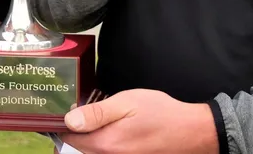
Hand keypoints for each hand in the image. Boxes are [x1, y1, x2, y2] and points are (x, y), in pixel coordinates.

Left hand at [61, 89, 218, 153]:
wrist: (191, 133)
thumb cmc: (161, 113)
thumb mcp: (128, 102)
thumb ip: (97, 113)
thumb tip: (69, 121)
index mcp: (106, 143)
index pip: (69, 139)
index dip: (61, 124)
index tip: (61, 110)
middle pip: (76, 150)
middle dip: (72, 134)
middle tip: (74, 115)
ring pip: (90, 153)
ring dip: (85, 141)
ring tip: (88, 122)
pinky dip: (99, 146)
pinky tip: (106, 132)